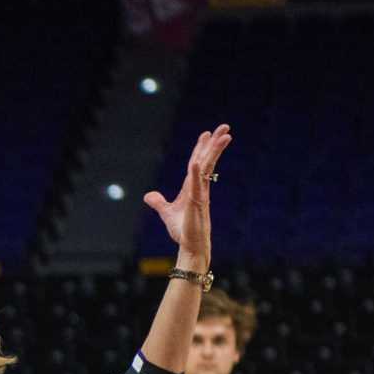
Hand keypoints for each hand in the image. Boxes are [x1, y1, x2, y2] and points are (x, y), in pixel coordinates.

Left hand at [144, 124, 233, 262]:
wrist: (190, 247)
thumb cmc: (183, 231)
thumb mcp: (167, 213)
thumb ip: (159, 203)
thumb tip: (149, 195)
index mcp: (192, 188)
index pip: (197, 163)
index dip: (201, 148)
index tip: (207, 134)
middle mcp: (199, 188)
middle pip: (207, 161)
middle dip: (214, 143)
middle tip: (225, 127)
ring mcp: (200, 195)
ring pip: (207, 169)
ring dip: (213, 152)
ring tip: (223, 136)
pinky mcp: (197, 205)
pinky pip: (196, 187)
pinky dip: (195, 175)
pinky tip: (194, 162)